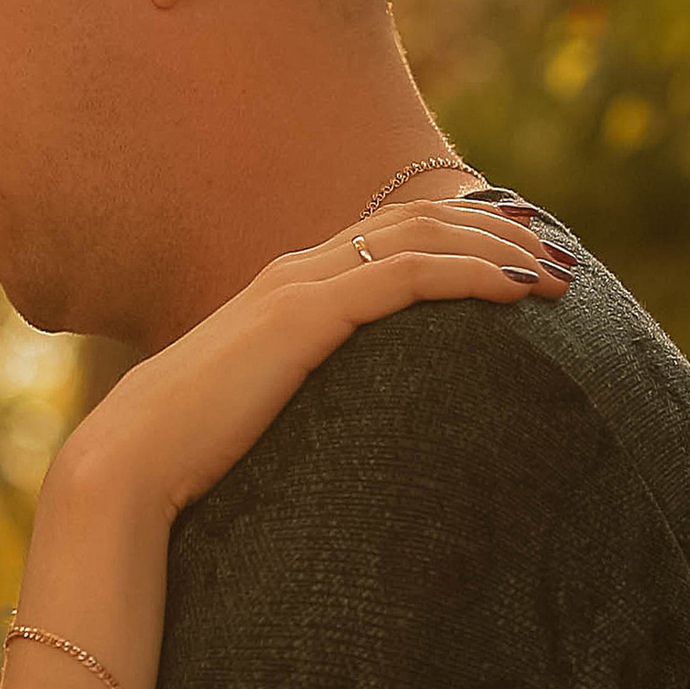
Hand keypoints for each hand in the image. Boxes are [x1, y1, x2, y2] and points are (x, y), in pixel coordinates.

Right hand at [66, 196, 572, 523]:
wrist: (129, 466)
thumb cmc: (189, 460)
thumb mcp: (263, 418)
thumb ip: (306, 402)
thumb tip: (352, 436)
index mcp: (285, 292)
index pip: (389, 237)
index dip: (462, 235)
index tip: (521, 255)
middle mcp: (294, 274)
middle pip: (416, 222)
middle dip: (496, 232)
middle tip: (560, 255)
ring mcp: (298, 288)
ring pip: (420, 238)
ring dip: (498, 248)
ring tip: (558, 274)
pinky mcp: (304, 316)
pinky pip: (405, 276)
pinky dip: (470, 274)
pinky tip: (517, 291)